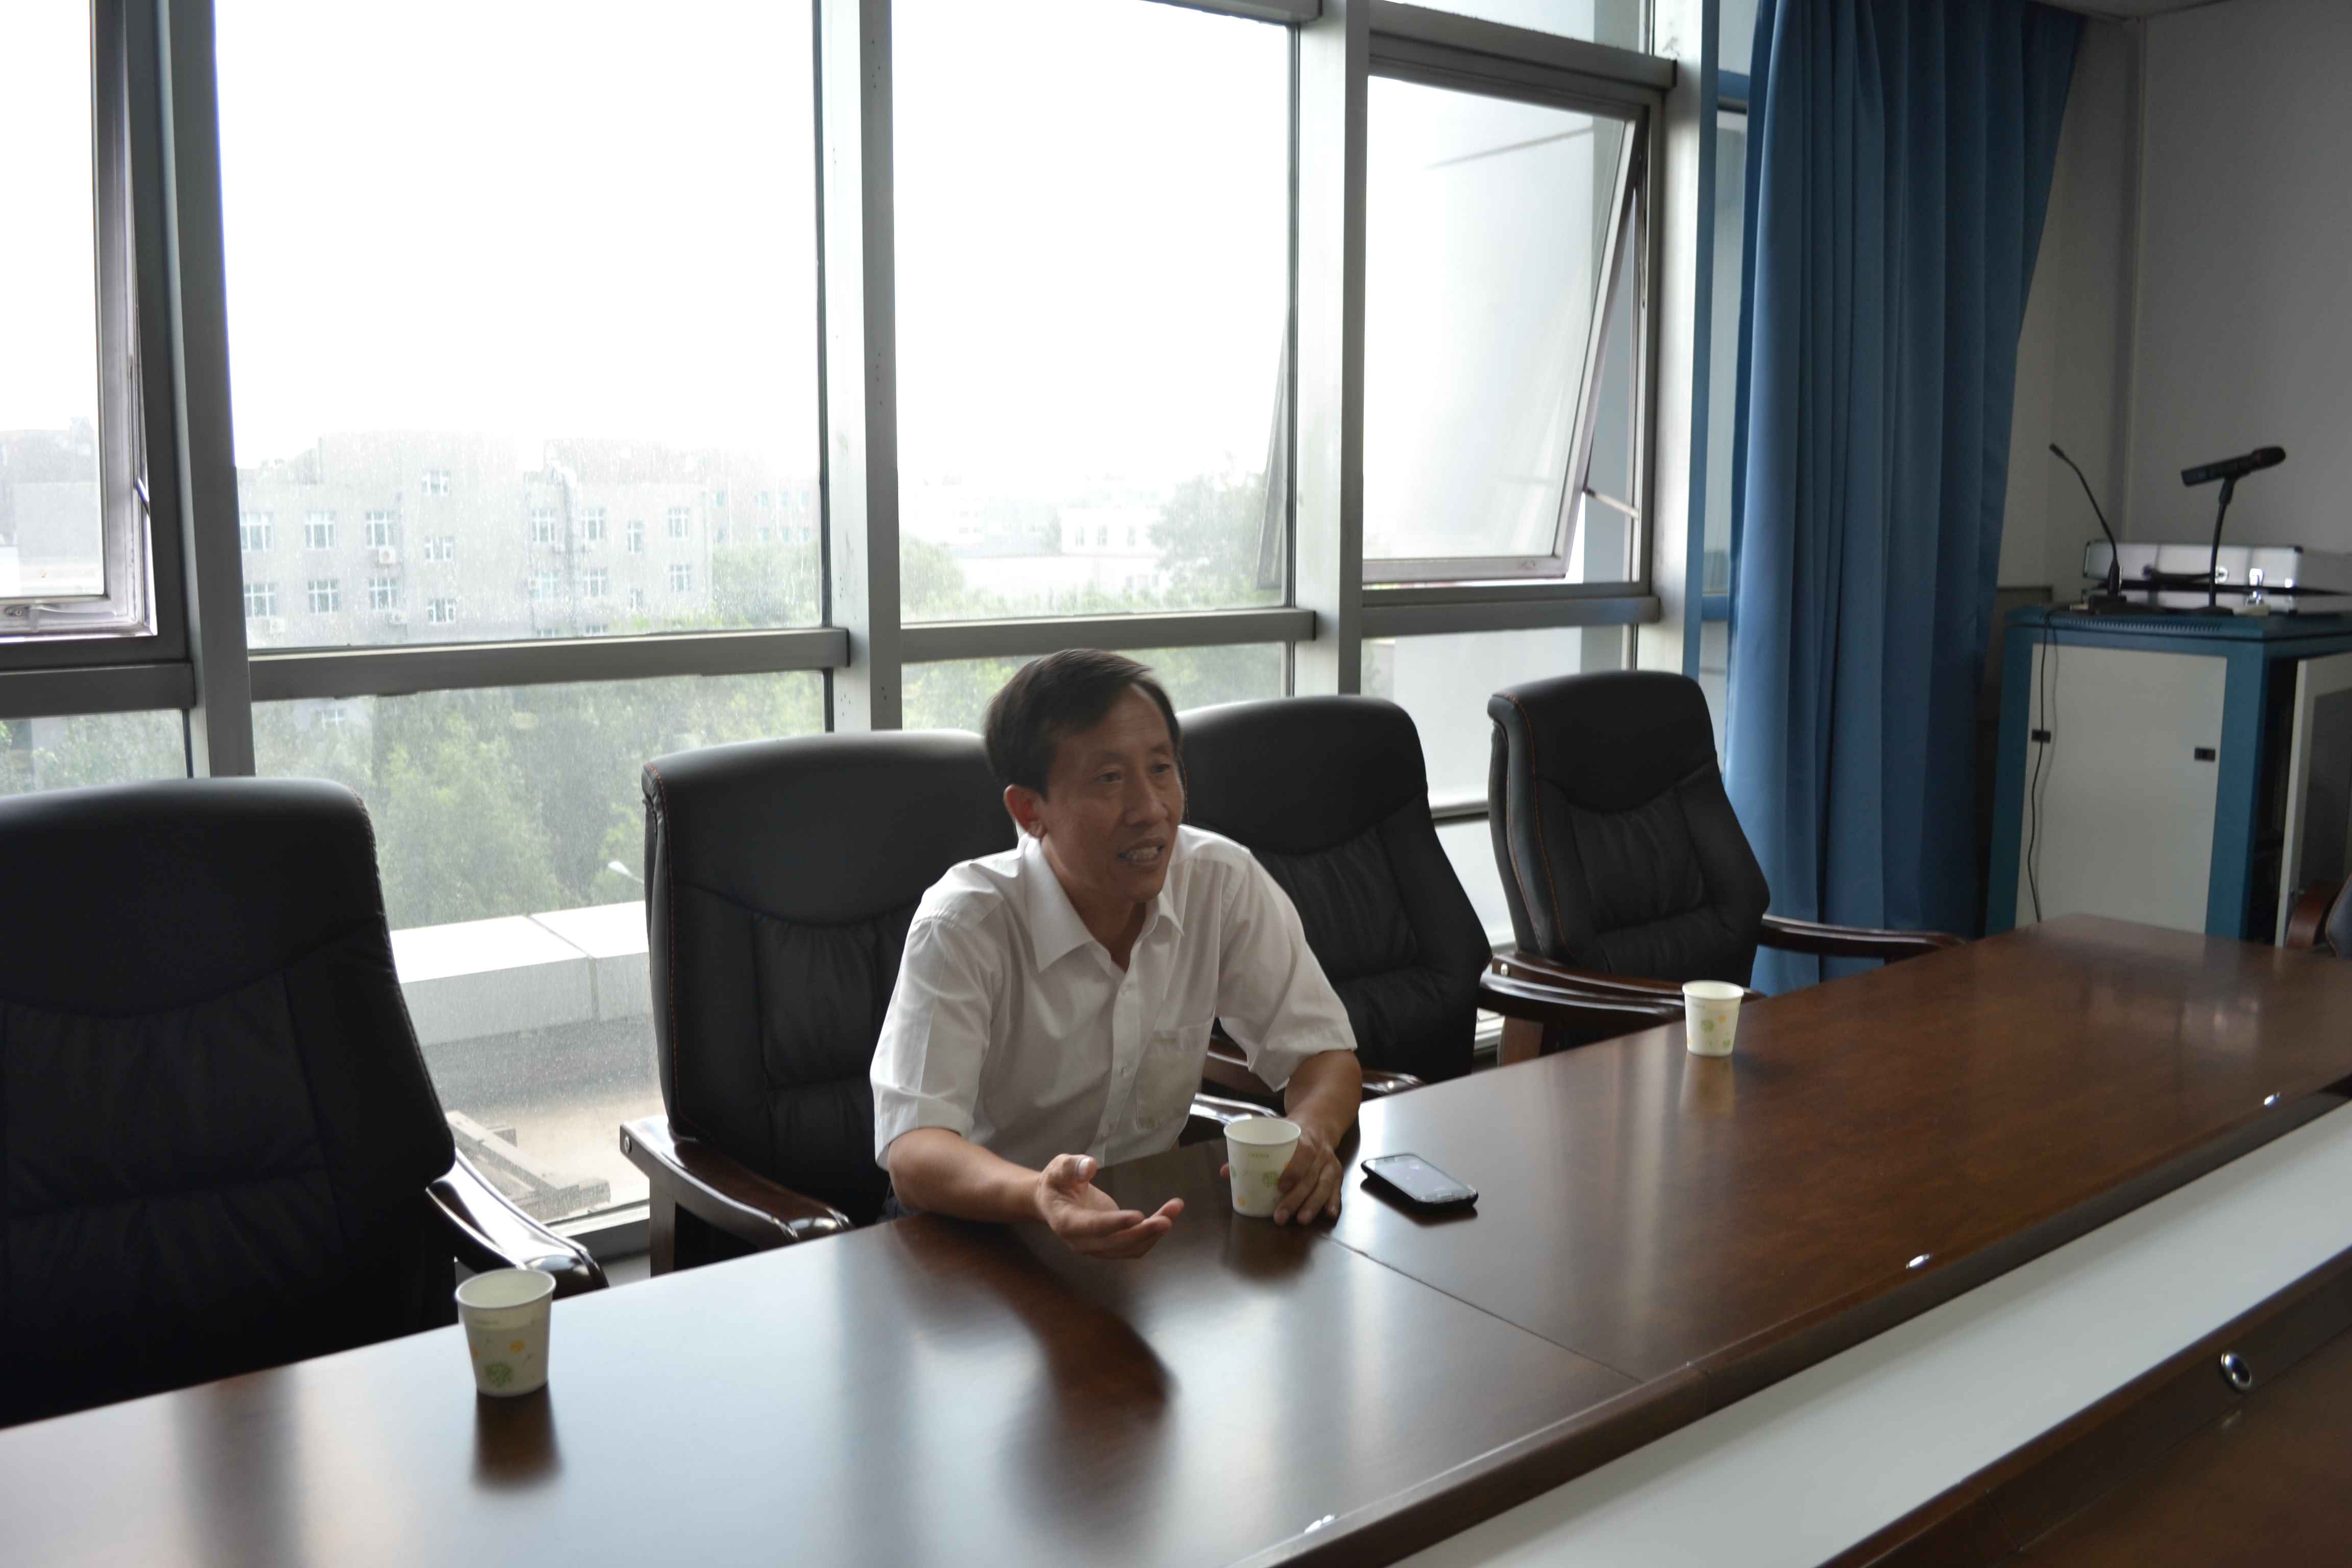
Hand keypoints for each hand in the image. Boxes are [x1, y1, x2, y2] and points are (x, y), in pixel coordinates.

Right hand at [1035, 1154, 1182, 1258]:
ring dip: (1154, 1233)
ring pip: (1129, 1248)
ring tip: (1174, 1208)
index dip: (1114, 1223)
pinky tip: (1169, 1214)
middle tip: (1167, 1219)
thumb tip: (1089, 1166)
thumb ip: (1072, 1167)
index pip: (1091, 1226)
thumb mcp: (1058, 1168)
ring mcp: (1098, 1247)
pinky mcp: (1111, 1245)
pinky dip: (1153, 1233)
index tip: (1138, 1216)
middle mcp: (1082, 1241)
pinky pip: (1135, 1245)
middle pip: (1116, 1243)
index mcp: (1066, 1222)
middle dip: (1143, 1232)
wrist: (1054, 1202)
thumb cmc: (1057, 1182)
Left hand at [1219, 1125, 1343, 1224]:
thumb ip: (1251, 1151)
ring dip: (1313, 1204)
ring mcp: (1330, 1163)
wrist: (1320, 1122)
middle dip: (1296, 1198)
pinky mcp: (1336, 1173)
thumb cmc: (1292, 1132)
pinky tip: (1329, 1216)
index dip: (1294, 1170)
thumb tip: (1224, 1171)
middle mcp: (1320, 1152)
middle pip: (1311, 1177)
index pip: (1303, 1153)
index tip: (1280, 1187)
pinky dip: (1334, 1202)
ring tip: (1301, 1220)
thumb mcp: (1274, 1132)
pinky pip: (1337, 1189)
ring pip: (1324, 1185)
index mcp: (1305, 1138)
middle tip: (1280, 1216)